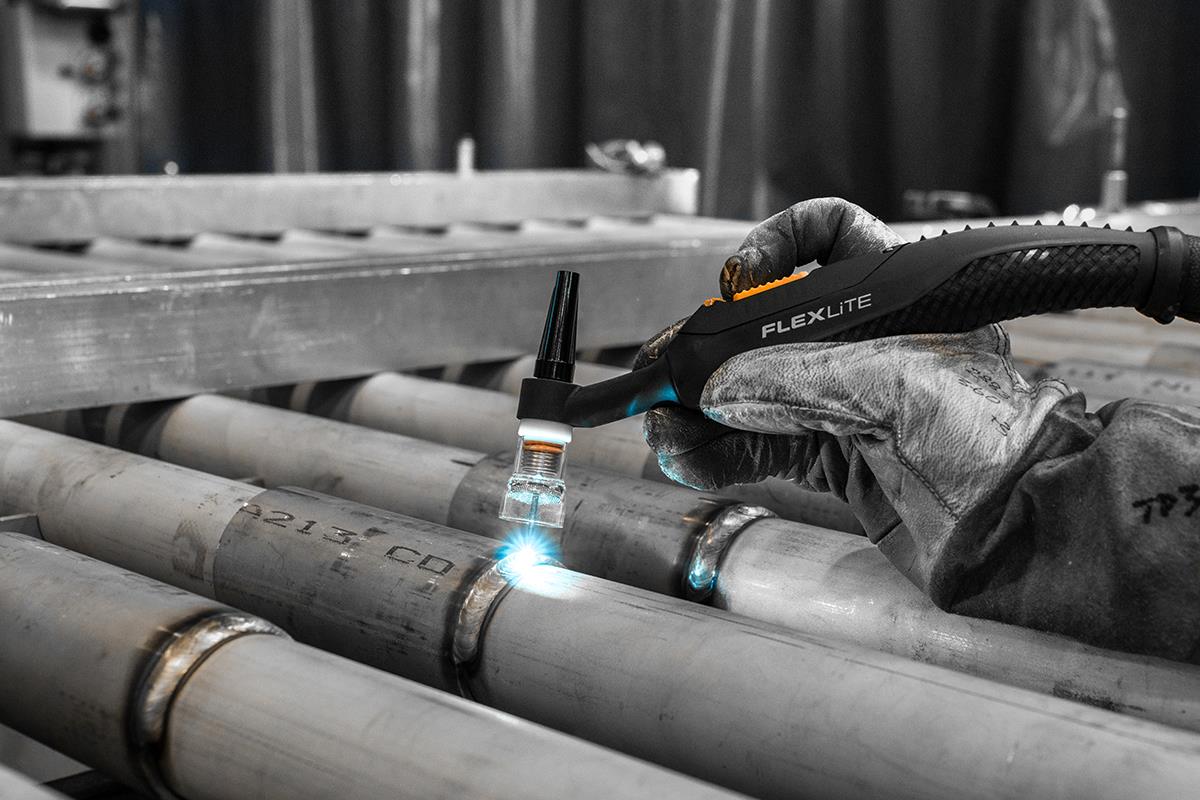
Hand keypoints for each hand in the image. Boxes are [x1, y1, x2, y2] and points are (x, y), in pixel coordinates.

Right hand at [639, 198, 1071, 590]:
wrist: (1030, 533)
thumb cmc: (998, 440)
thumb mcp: (887, 382)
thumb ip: (792, 378)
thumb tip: (715, 389)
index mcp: (900, 299)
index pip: (832, 239)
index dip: (777, 245)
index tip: (734, 280)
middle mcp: (872, 346)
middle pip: (769, 330)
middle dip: (710, 350)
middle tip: (662, 374)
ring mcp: (852, 406)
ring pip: (756, 394)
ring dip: (701, 411)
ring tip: (663, 427)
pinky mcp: (838, 463)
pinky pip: (761, 449)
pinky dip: (719, 454)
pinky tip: (687, 457)